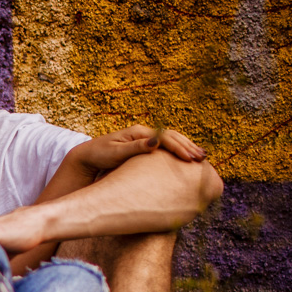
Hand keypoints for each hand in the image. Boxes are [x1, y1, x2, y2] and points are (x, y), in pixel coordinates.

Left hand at [75, 125, 206, 173]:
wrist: (88, 156)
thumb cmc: (100, 155)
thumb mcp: (116, 152)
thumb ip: (136, 147)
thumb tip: (156, 141)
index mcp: (139, 132)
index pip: (165, 138)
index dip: (179, 148)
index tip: (191, 159)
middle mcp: (144, 133)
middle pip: (172, 136)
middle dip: (188, 146)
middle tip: (203, 158)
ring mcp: (144, 139)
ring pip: (171, 140)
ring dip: (186, 147)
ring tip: (200, 157)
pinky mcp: (144, 146)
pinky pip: (166, 146)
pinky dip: (178, 151)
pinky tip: (187, 158)